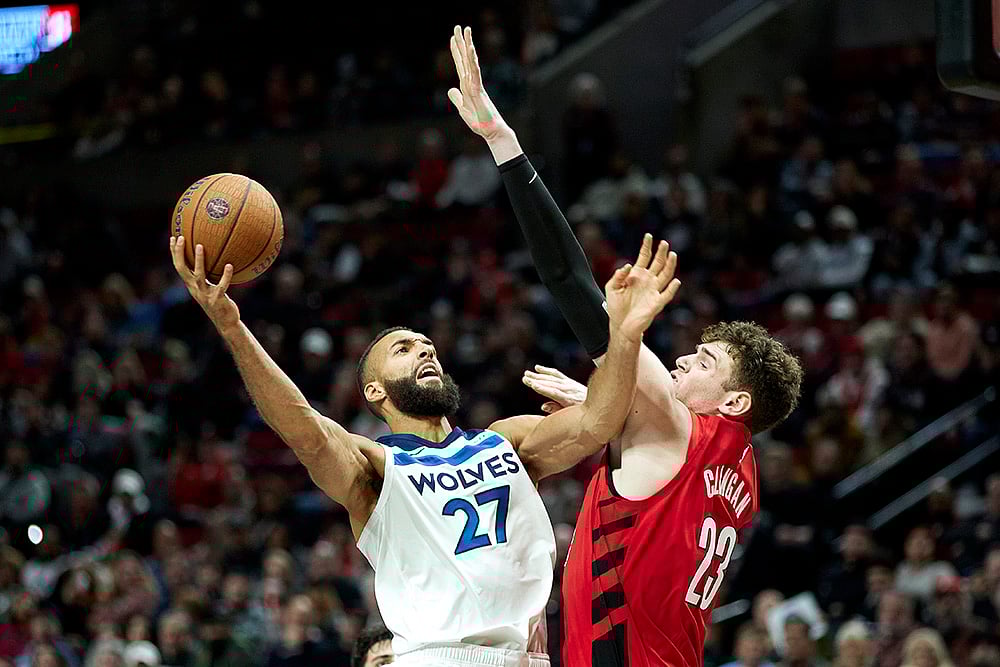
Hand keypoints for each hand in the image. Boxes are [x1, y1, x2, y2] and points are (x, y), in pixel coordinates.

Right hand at [169, 235, 239, 333]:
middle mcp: (195, 289)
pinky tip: (229, 265)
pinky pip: (222, 285)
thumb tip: (215, 257)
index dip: (175, 253)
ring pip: (199, 275)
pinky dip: (226, 275)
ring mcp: (205, 294)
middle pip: (182, 269)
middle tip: (181, 238)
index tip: (174, 237)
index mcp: (191, 285)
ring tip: (200, 246)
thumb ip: (209, 275)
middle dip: (179, 253)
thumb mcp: (210, 288)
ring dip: (198, 260)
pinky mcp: (217, 299)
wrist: (225, 322)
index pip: (178, 266)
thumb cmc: (219, 302)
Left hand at [448, 25, 511, 141]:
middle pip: (465, 58)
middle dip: (462, 42)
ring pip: (471, 61)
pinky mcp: (478, 90)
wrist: (491, 131)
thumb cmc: (480, 122)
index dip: (456, 51)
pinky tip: (470, 49)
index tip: (453, 38)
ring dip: (468, 45)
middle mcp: (471, 82)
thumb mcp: (462, 109)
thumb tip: (450, 89)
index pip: (460, 65)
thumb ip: (457, 98)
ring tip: (466, 30)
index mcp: (467, 85)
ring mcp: (476, 84)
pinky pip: (475, 72)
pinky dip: (472, 60)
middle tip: (459, 26)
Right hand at [522, 365, 586, 412]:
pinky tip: (537, 368)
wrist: (599, 405)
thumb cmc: (582, 414)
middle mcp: (569, 390)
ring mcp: (569, 384)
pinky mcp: (569, 381)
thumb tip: (543, 406)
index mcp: (569, 400)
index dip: (543, 389)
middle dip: (537, 380)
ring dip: (538, 375)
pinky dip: (547, 370)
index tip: (533, 385)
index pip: (554, 393)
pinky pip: (556, 374)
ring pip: (552, 378)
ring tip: (526, 374)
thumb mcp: (570, 416)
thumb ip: (556, 410)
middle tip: (524, 378)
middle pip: (550, 384)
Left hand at [605, 234, 680, 342]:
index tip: (648, 236)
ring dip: (669, 265)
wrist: (620, 326)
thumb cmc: (616, 307)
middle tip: (664, 243)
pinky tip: (675, 281)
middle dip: (661, 253)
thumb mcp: (611, 288)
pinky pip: (667, 294)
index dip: (646, 246)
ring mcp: (653, 291)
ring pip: (665, 275)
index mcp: (637, 275)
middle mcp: (647, 281)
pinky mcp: (657, 303)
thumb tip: (628, 266)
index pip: (644, 257)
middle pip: (657, 263)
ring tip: (672, 255)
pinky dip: (672, 288)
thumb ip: (618, 276)